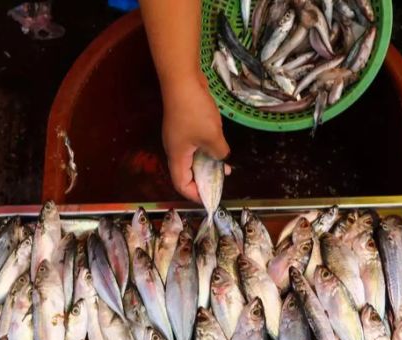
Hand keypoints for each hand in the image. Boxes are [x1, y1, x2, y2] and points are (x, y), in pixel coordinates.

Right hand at [161, 75, 231, 201]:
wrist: (182, 80)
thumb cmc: (194, 111)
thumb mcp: (212, 136)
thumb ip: (219, 153)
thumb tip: (221, 158)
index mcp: (177, 156)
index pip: (181, 184)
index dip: (195, 194)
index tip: (210, 198)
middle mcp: (175, 149)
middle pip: (186, 173)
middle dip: (204, 179)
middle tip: (222, 181)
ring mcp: (179, 137)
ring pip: (192, 158)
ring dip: (207, 163)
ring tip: (225, 166)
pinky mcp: (184, 125)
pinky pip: (195, 145)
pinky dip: (206, 150)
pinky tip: (219, 147)